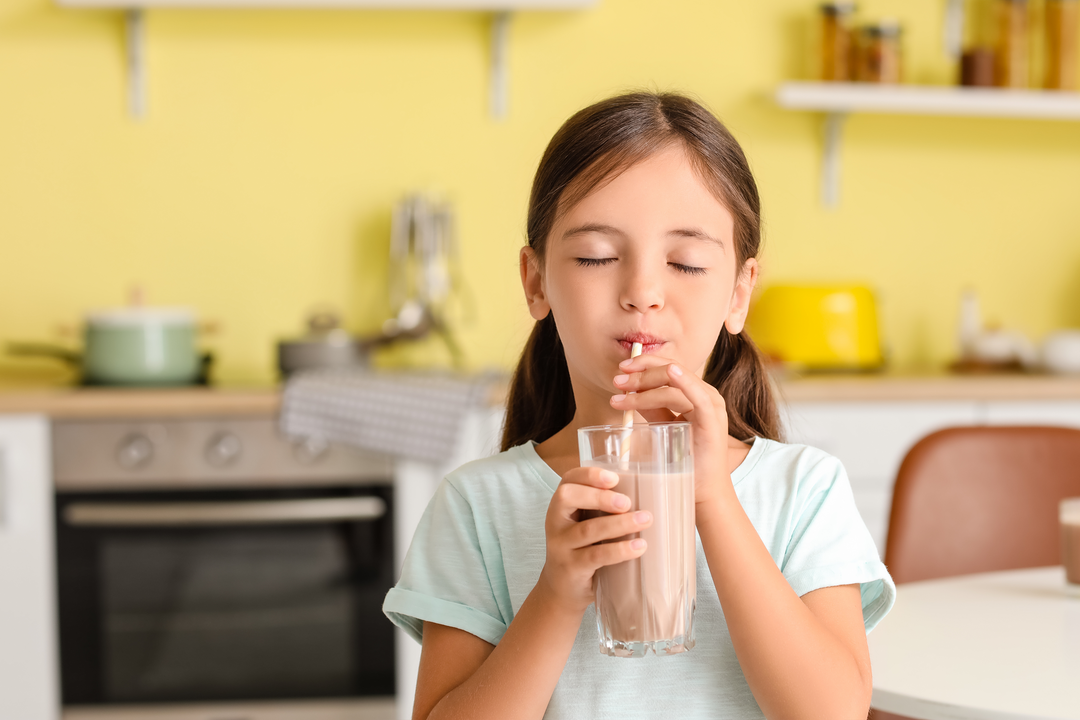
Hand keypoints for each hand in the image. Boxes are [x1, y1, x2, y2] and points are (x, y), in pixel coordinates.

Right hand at [537, 466, 652, 614]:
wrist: (563, 591)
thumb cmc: (582, 550)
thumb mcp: (586, 524)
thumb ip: (604, 509)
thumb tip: (649, 493)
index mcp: (561, 506)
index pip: (568, 480)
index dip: (589, 475)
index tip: (614, 478)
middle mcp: (555, 522)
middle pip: (567, 497)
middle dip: (599, 496)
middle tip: (627, 502)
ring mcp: (560, 546)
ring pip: (587, 529)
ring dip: (619, 523)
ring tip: (645, 520)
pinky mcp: (571, 568)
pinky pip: (596, 555)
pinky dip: (620, 550)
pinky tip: (639, 547)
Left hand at [610, 354, 731, 505]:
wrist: (702, 491)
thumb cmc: (685, 461)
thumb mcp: (664, 427)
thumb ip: (651, 407)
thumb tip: (627, 392)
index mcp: (696, 394)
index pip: (669, 369)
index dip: (644, 365)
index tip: (621, 370)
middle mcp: (706, 395)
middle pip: (670, 370)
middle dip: (640, 373)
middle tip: (617, 382)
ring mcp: (711, 406)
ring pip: (674, 383)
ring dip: (645, 385)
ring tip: (621, 396)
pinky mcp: (712, 420)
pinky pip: (697, 395)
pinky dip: (684, 381)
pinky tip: (670, 374)